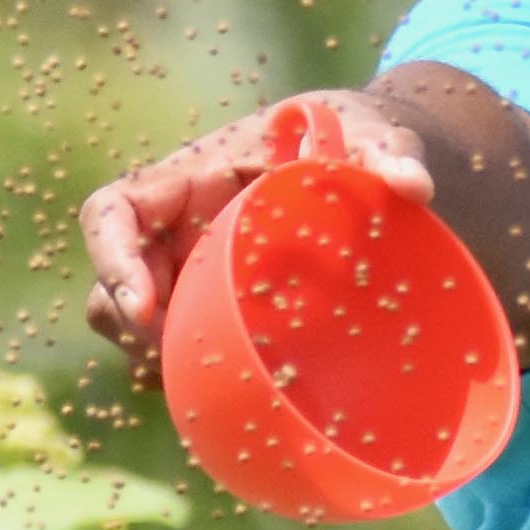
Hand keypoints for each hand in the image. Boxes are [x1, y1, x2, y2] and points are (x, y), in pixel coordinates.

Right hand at [77, 91, 435, 378]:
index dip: (111, 260)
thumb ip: (388, 154)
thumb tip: (418, 187)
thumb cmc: (346, 138)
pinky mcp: (209, 313)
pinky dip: (194, 376)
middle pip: (112, 288)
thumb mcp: (368, 138)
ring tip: (223, 379)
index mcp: (188, 180)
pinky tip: (244, 391)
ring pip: (136, 330)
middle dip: (140, 334)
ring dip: (163, 361)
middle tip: (196, 364)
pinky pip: (175, 352)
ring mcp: (185, 276)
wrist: (350, 163)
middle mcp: (172, 231)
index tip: (144, 309)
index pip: (111, 212)